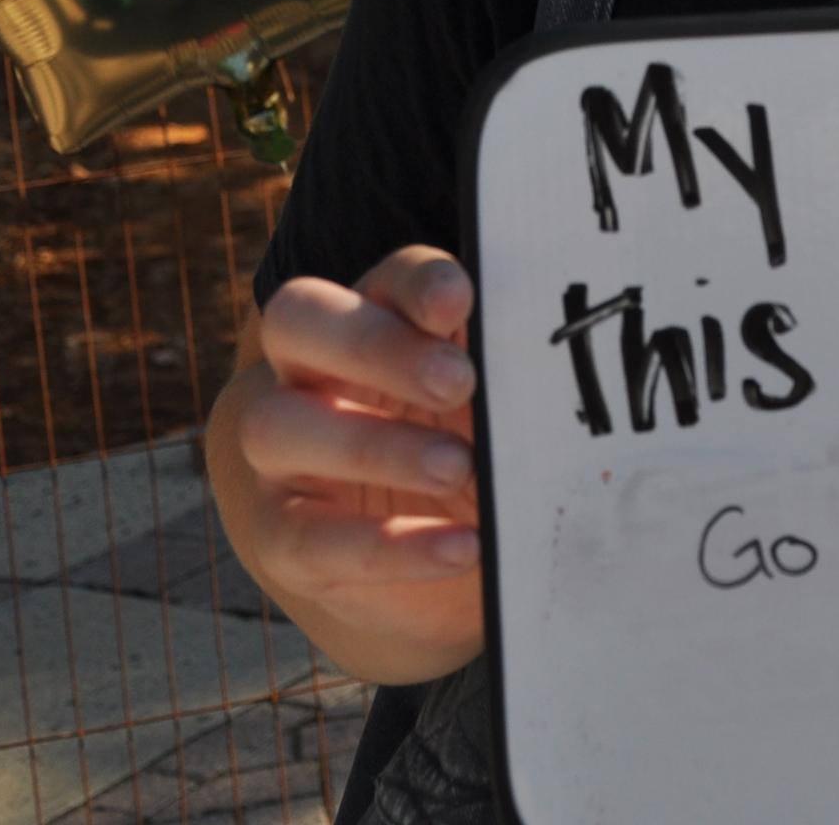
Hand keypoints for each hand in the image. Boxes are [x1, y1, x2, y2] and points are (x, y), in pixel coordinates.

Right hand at [215, 246, 487, 681]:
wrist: (457, 560)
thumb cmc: (488, 458)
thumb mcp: (508, 417)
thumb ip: (518, 381)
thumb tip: (561, 361)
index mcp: (379, 323)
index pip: (387, 279)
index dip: (419, 282)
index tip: (462, 301)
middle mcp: (312, 373)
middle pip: (296, 319)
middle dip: (371, 344)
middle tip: (456, 381)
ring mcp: (283, 455)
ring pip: (277, 426)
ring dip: (371, 445)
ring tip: (457, 467)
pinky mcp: (283, 539)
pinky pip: (309, 538)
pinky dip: (387, 546)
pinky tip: (460, 548)